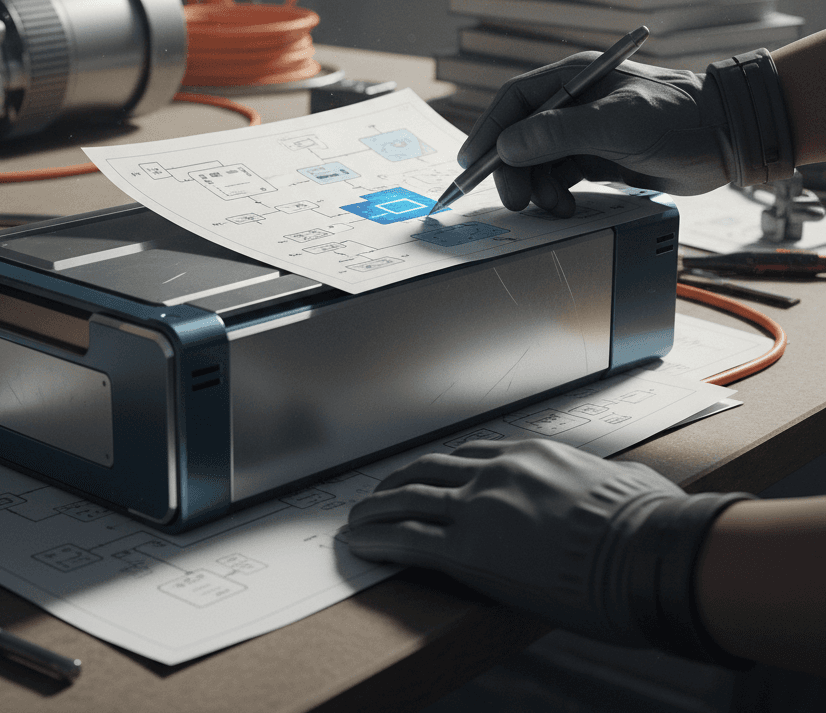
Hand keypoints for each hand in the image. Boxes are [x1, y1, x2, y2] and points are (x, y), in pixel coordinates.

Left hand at [347, 439, 750, 660]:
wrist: (650, 553)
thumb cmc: (650, 522)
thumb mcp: (623, 482)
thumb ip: (602, 480)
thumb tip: (621, 483)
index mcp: (530, 455)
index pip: (469, 455)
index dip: (440, 467)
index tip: (425, 475)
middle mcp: (498, 471)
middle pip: (430, 468)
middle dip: (398, 480)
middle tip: (378, 491)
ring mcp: (480, 506)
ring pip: (409, 498)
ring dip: (377, 507)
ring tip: (357, 517)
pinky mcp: (471, 548)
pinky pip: (409, 538)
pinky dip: (379, 538)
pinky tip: (361, 543)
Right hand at [456, 55, 732, 216]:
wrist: (728, 140)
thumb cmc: (680, 118)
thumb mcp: (616, 123)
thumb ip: (558, 132)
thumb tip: (508, 147)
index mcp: (574, 79)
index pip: (515, 102)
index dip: (488, 131)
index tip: (470, 163)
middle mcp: (574, 102)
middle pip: (521, 137)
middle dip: (513, 170)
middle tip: (514, 200)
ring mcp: (584, 131)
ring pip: (538, 162)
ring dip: (536, 188)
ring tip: (552, 208)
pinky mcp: (598, 157)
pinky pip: (559, 177)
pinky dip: (555, 195)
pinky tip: (565, 208)